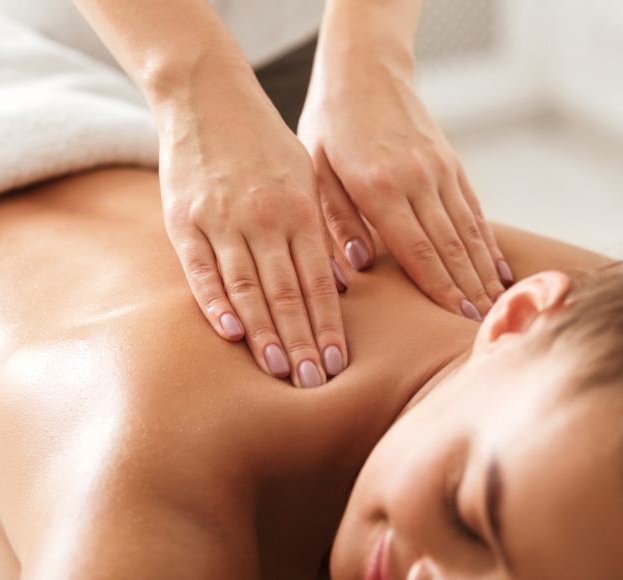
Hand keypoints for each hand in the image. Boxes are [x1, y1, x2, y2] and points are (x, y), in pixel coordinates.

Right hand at [157, 70, 347, 386]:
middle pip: (287, 292)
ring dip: (265, 333)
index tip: (337, 363)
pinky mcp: (184, 220)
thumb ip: (319, 230)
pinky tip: (230, 333)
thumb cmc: (265, 145)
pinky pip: (202, 269)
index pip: (319, 282)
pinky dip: (215, 302)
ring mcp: (223, 220)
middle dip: (302, 341)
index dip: (328, 325)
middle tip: (313, 383)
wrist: (208, 98)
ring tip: (279, 370)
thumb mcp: (305, 178)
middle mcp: (265, 218)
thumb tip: (338, 283)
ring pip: (248, 287)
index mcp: (301, 210)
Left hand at [299, 13, 512, 320]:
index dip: (440, 288)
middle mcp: (417, 180)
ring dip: (483, 270)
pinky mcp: (450, 162)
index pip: (417, 250)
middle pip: (450, 246)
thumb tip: (356, 264)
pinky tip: (498, 264)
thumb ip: (335, 217)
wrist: (365, 70)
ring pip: (468, 230)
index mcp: (379, 187)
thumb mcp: (315, 167)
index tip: (458, 319)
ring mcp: (439, 170)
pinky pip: (473, 208)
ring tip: (497, 305)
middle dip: (468, 289)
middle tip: (483, 326)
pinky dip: (487, 240)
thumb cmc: (330, 123)